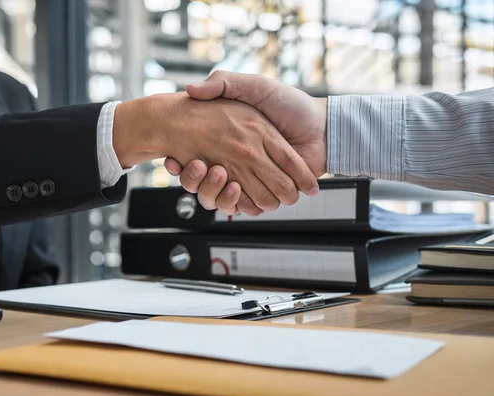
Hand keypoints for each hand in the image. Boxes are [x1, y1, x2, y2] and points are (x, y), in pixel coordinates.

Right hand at [113, 92, 317, 211]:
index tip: (175, 159)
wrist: (323, 128)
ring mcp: (251, 180)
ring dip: (210, 191)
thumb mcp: (254, 86)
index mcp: (231, 141)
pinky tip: (232, 187)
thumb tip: (191, 88)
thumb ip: (225, 83)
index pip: (196, 158)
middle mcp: (237, 162)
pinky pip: (241, 208)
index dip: (182, 163)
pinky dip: (233, 203)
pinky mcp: (265, 195)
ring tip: (215, 173)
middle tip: (194, 165)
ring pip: (217, 198)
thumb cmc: (292, 105)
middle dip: (192, 179)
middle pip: (201, 181)